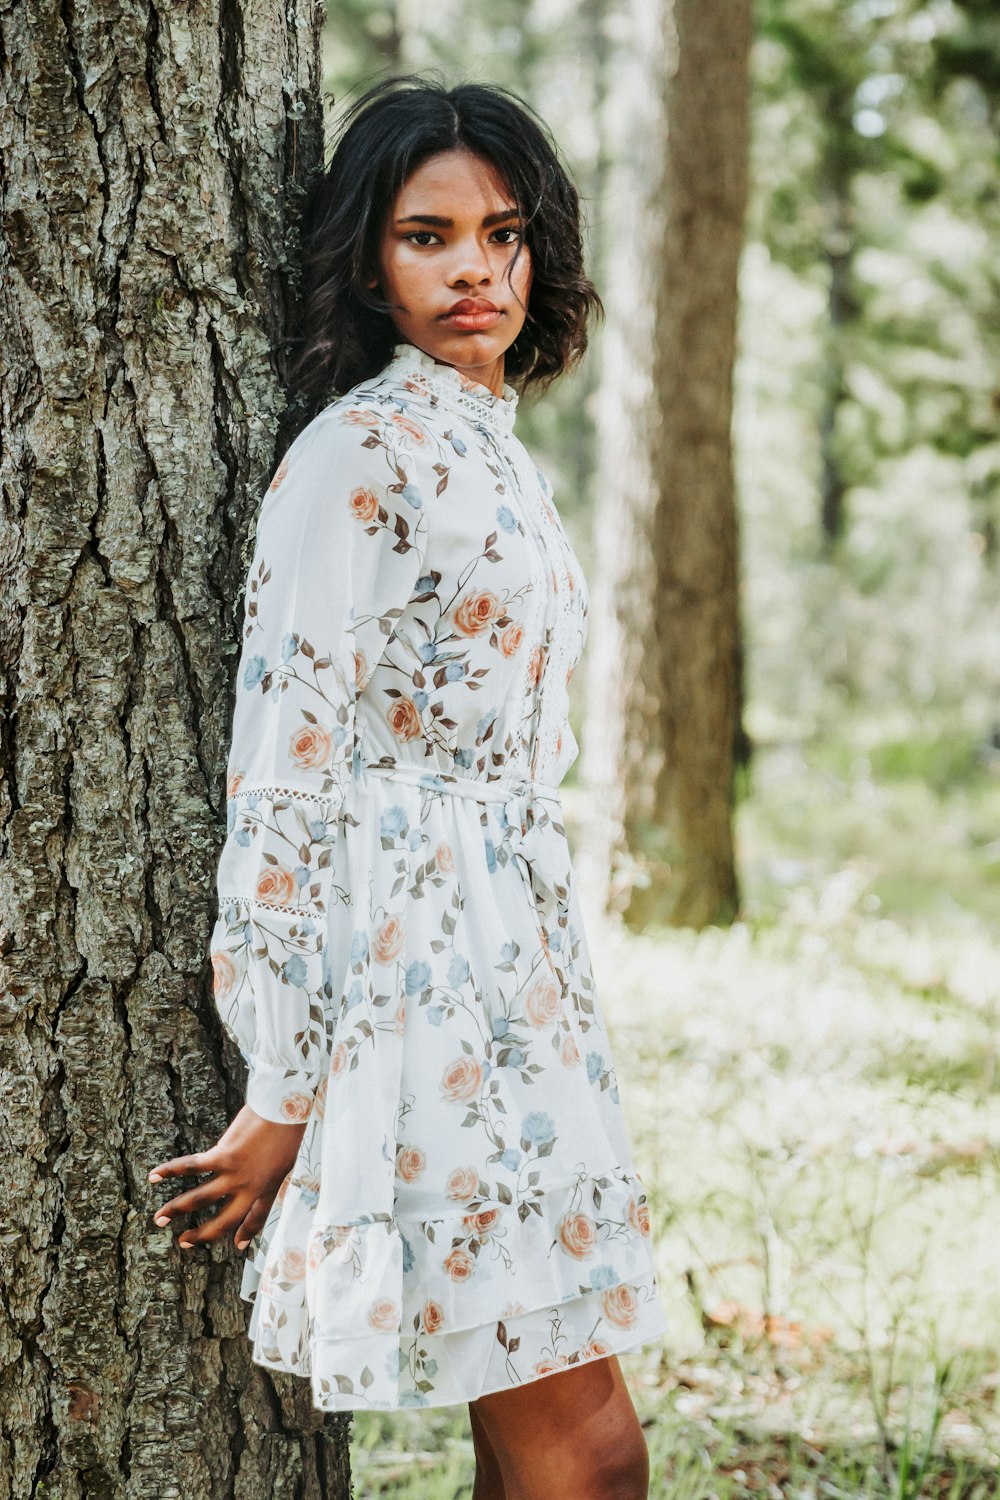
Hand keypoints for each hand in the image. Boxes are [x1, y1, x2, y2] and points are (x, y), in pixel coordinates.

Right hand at [148, 1104, 307, 1250]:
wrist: (286, 1110)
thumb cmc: (290, 1127)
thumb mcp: (288, 1157)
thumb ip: (273, 1169)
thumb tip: (263, 1168)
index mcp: (269, 1188)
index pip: (257, 1218)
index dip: (247, 1233)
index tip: (238, 1245)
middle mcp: (250, 1188)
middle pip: (223, 1221)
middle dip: (200, 1235)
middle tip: (183, 1242)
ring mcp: (235, 1174)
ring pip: (199, 1198)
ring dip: (176, 1209)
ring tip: (158, 1219)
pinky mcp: (222, 1156)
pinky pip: (191, 1167)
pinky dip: (170, 1170)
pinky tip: (154, 1175)